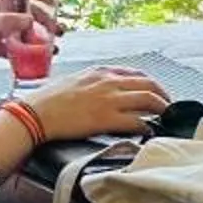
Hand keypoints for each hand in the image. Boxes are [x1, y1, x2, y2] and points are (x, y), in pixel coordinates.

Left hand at [0, 0, 64, 74]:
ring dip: (36, 39)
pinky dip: (24, 53)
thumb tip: (31, 20)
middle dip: (42, 21)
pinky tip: (33, 59)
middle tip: (56, 31)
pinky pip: (13, 48)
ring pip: (21, 32)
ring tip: (50, 47)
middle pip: (25, 13)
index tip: (52, 1)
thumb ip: (8, 22)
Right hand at [19, 64, 170, 143]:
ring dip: (162, 109)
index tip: (156, 92)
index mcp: (100, 72)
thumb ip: (94, 83)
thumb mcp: (75, 81)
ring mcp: (109, 99)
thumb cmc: (48, 100)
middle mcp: (108, 82)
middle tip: (169, 106)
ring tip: (165, 117)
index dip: (151, 84)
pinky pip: (137, 121)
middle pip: (149, 84)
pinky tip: (148, 131)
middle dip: (163, 95)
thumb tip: (106, 92)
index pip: (136, 74)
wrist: (34, 114)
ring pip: (148, 99)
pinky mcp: (107, 118)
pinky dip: (147, 126)